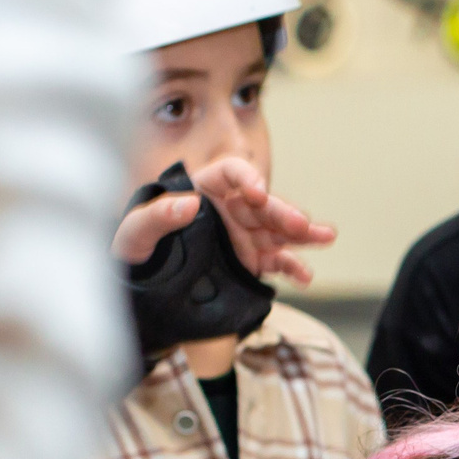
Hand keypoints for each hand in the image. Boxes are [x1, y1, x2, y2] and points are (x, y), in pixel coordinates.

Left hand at [111, 155, 334, 286]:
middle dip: (284, 212)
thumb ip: (155, 217)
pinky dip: (292, 268)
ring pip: (278, 230)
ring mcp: (242, 236)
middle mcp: (229, 209)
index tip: (257, 193)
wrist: (139, 284)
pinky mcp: (249, 262)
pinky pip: (275, 261)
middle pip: (262, 204)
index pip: (231, 173)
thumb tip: (187, 205)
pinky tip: (305, 276)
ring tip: (326, 237)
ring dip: (302, 235)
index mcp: (203, 189)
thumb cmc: (132, 251)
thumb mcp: (133, 234)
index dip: (248, 179)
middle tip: (302, 224)